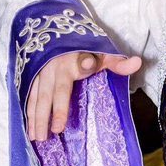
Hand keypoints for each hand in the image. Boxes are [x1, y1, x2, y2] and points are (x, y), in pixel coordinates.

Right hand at [26, 50, 141, 140]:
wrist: (60, 28)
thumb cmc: (85, 45)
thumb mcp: (102, 51)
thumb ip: (117, 61)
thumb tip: (137, 62)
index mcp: (68, 64)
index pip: (64, 88)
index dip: (61, 106)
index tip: (60, 124)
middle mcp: (51, 68)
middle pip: (47, 96)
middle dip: (45, 117)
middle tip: (45, 137)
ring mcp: (40, 72)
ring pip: (35, 97)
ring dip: (34, 118)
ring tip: (35, 138)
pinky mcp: (32, 75)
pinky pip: (29, 95)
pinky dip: (28, 112)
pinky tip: (28, 128)